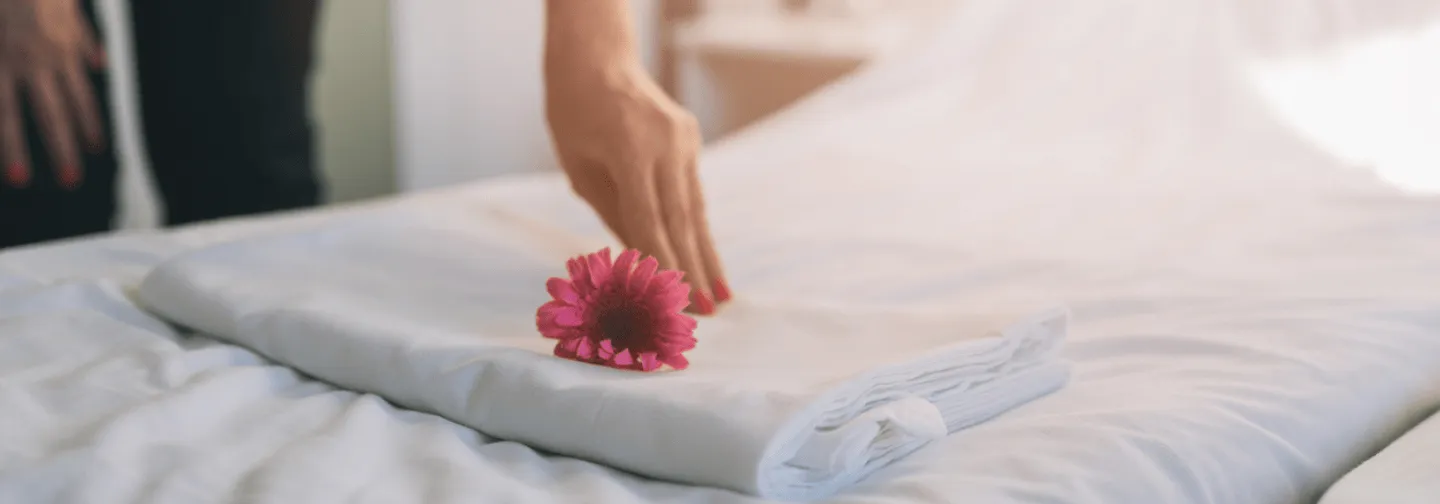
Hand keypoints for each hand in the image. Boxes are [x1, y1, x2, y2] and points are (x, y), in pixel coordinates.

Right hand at [0, 0, 104, 188]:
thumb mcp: (71, 9)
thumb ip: (85, 40)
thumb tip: (101, 65)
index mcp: (64, 53)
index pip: (83, 98)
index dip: (90, 125)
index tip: (96, 149)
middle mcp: (39, 63)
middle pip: (54, 115)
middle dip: (63, 149)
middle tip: (71, 180)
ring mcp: (9, 63)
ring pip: (13, 113)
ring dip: (18, 149)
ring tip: (22, 179)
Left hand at [544, 60, 729, 314]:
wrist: (597, 59)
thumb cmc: (574, 116)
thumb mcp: (581, 168)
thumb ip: (613, 213)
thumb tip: (640, 261)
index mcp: (630, 149)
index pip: (648, 219)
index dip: (660, 264)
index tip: (670, 302)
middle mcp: (666, 144)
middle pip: (681, 219)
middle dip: (692, 269)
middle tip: (705, 312)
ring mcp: (684, 139)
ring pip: (696, 208)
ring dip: (707, 255)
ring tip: (721, 297)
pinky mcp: (691, 139)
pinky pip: (693, 192)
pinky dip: (700, 227)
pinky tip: (710, 260)